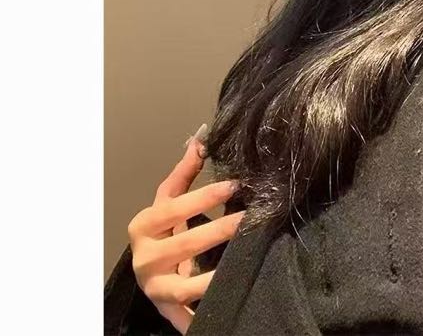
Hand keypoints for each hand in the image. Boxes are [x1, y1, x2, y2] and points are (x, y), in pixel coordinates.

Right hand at [126, 129, 243, 334]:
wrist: (150, 274)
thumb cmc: (163, 232)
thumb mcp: (168, 203)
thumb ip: (184, 173)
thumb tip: (201, 137)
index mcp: (143, 227)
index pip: (172, 208)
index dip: (203, 196)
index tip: (234, 185)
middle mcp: (144, 260)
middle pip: (184, 244)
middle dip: (219, 230)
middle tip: (249, 218)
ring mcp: (155, 289)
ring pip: (185, 286)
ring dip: (213, 276)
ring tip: (243, 260)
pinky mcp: (168, 312)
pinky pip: (187, 315)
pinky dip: (200, 315)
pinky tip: (226, 302)